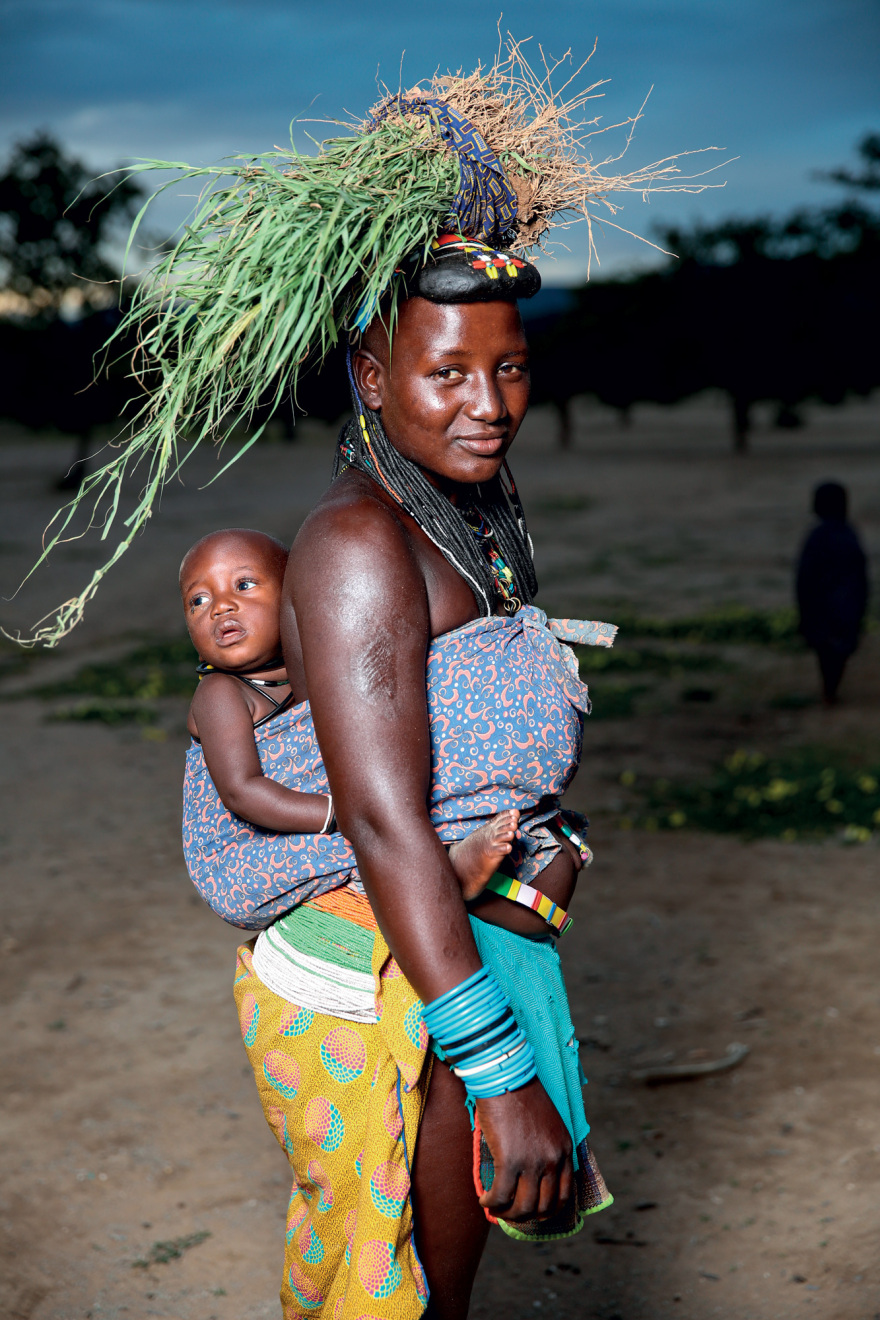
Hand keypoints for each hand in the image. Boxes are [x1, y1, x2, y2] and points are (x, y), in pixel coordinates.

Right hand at [474, 1078, 572, 1221]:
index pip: (563, 1195)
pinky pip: (501, 1196)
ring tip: (496, 1208)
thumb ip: (547, 1147)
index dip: (547, 1210)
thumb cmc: (521, 1095)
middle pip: (544, 1206)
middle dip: (527, 1216)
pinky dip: (491, 1204)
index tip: (532, 1211)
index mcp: (565, 1149)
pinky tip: (484, 1200)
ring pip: (523, 1206)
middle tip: (511, 1213)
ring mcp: (533, 1162)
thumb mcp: (548, 1123)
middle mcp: (553, 1159)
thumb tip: (533, 1175)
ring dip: (508, 1214)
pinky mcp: (510, 1161)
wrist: (505, 1077)